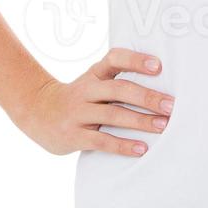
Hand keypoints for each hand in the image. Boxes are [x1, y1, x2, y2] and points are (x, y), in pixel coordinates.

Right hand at [9, 48, 173, 155]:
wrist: (35, 112)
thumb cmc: (78, 97)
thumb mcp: (92, 82)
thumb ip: (118, 81)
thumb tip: (163, 89)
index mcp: (94, 74)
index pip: (114, 59)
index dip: (135, 60)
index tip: (158, 66)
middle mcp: (86, 90)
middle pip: (119, 90)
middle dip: (147, 98)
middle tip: (171, 106)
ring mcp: (78, 113)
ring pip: (113, 115)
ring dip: (141, 121)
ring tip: (164, 126)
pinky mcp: (74, 136)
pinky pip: (102, 141)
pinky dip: (123, 145)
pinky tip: (142, 149)